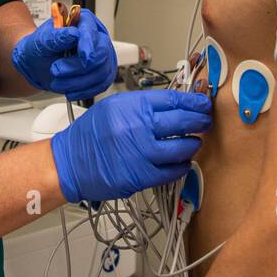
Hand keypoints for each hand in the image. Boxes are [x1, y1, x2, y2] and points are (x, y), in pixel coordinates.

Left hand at [11, 8, 116, 97]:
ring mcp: (103, 55)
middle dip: (78, 67)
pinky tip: (70, 91)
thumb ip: (56, 37)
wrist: (38, 64)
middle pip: (101, 53)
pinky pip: (101, 84)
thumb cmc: (41, 48)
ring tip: (57, 83)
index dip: (88, 45)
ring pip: (101, 72)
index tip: (84, 58)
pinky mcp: (103, 72)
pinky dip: (84, 91)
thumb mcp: (41, 41)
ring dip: (78, 82)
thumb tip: (73, 34)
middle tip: (56, 71)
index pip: (91, 32)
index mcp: (83, 21)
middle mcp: (97, 36)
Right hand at [50, 89, 211, 203]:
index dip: (194, 101)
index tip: (203, 104)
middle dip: (201, 121)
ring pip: (183, 148)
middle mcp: (137, 128)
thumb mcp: (114, 106)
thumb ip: (143, 105)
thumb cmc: (91, 134)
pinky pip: (173, 171)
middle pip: (183, 121)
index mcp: (131, 106)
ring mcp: (140, 153)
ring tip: (193, 142)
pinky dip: (181, 166)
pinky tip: (181, 161)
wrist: (71, 162)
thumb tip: (176, 104)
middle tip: (205, 122)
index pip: (174, 99)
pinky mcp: (141, 176)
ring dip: (193, 145)